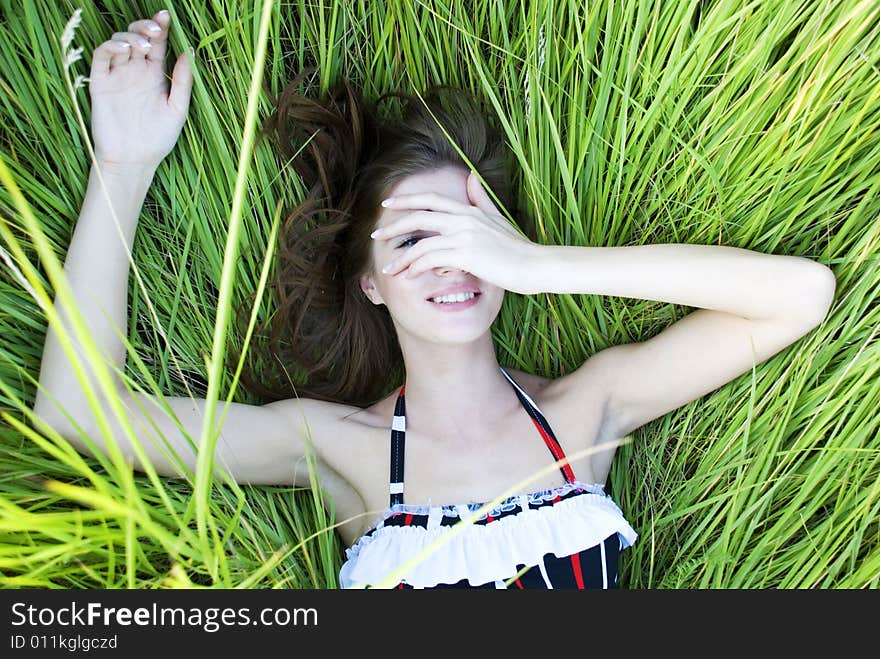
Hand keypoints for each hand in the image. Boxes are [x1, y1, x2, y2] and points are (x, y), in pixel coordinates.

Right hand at [88, 10, 192, 169]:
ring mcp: (117, 76)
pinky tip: (123, 49)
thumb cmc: (158, 138)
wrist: (134, 161)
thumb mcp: (177, 109)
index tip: (167, 16)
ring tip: (142, 44)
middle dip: (145, 26)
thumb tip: (189, 51)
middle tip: (155, 27)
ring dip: (129, 36)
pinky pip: (101, 57)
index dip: (161, 27)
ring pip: (119, 42)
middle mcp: (135, 72)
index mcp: (154, 76)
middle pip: (138, 37)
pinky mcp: (101, 83)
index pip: (157, 44)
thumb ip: (182, 81)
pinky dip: (110, 47)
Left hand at [372, 171, 542, 294]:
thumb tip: (471, 177)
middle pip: (418, 217)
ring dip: (401, 258)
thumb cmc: (518, 247)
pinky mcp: (465, 255)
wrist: (535, 265)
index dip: (406, 200)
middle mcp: (463, 219)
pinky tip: (410, 276)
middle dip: (393, 226)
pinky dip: (416, 268)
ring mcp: (464, 236)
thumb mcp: (498, 218)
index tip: (387, 204)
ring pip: (420, 243)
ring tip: (389, 269)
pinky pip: (430, 260)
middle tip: (376, 234)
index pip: (430, 199)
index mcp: (468, 210)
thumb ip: (481, 199)